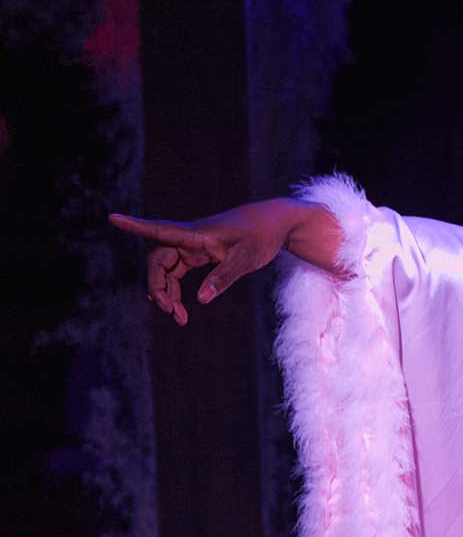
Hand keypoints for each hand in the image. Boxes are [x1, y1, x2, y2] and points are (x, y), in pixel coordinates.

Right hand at [108, 200, 302, 325]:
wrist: (277, 223)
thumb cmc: (263, 236)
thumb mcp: (248, 258)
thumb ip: (224, 278)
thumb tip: (200, 299)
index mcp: (197, 233)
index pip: (160, 229)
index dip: (135, 226)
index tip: (112, 218)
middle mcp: (190, 237)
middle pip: (158, 260)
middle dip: (158, 286)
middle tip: (171, 312)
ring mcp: (193, 245)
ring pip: (166, 269)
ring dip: (166, 292)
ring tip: (179, 318)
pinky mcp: (199, 253)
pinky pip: (177, 271)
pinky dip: (175, 289)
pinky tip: (179, 308)